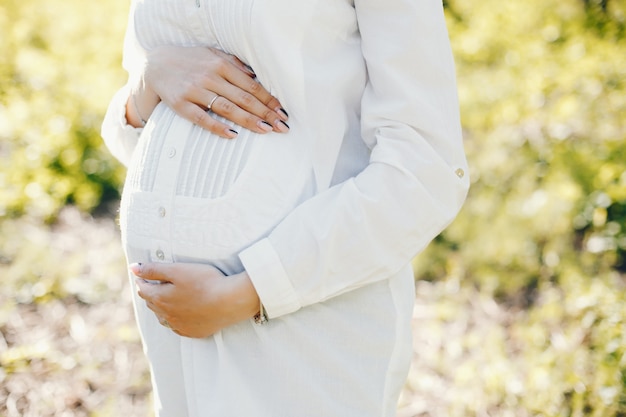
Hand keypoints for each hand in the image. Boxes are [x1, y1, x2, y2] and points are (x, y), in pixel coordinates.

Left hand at [130, 262, 259, 337]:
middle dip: (151, 294)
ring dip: (161, 309)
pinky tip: (180, 315)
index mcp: (160, 299)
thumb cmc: (204, 282)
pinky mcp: (193, 332)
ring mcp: (180, 326)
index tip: (144, 275)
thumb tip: (133, 268)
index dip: (143, 280)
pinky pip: (178, 327)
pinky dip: (175, 320)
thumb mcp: (177, 270)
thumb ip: (154, 269)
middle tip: (154, 285)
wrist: (229, 301)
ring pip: (163, 318)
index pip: (143, 289)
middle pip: (152, 304)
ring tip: (166, 300)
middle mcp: (166, 316)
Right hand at [140, 45, 288, 136]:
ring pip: (226, 108)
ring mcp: (195, 90)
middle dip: (265, 112)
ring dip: (248, 120)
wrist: (155, 65)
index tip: (283, 112)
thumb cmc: (191, 61)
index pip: (251, 85)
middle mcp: (209, 76)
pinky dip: (217, 127)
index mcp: (221, 64)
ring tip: (265, 130)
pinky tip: (233, 135)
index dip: (269, 99)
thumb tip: (257, 77)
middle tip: (281, 126)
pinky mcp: (181, 104)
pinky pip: (202, 118)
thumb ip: (235, 65)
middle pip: (243, 97)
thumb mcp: (213, 55)